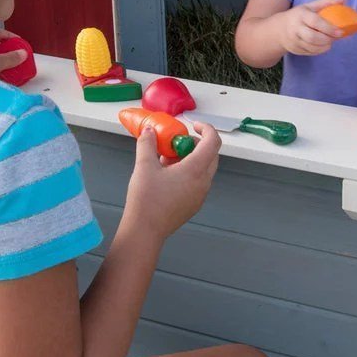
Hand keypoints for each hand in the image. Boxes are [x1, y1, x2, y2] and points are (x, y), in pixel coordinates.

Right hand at [123, 122, 221, 242]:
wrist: (145, 231)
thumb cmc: (146, 199)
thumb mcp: (144, 166)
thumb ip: (147, 144)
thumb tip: (149, 132)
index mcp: (196, 170)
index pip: (213, 142)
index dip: (206, 129)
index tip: (193, 125)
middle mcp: (203, 182)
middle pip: (211, 155)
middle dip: (196, 144)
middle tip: (177, 142)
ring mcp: (200, 195)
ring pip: (204, 170)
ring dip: (191, 159)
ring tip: (167, 160)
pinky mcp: (193, 205)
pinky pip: (197, 182)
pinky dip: (188, 173)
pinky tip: (167, 176)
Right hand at [279, 0, 344, 55]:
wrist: (278, 29)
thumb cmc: (299, 16)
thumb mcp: (309, 6)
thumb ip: (326, 2)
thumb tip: (343, 0)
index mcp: (300, 15)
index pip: (315, 22)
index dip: (329, 28)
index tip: (341, 31)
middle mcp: (295, 28)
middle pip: (312, 37)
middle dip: (327, 39)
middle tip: (336, 37)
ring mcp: (294, 40)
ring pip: (312, 47)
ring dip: (325, 46)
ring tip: (330, 42)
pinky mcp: (295, 49)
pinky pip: (310, 53)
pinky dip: (319, 50)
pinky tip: (323, 46)